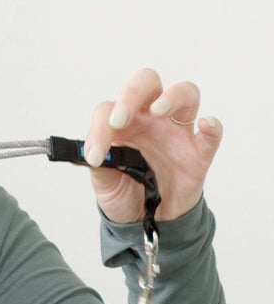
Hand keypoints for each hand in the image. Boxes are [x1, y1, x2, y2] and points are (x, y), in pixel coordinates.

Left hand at [84, 68, 222, 224]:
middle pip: (147, 83)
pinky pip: (211, 134)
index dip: (99, 128)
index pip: (109, 110)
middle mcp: (151, 120)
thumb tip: (91, 155)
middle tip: (119, 120)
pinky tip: (206, 125)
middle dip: (132, 94)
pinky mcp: (198, 153)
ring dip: (172, 97)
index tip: (95, 156)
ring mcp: (177, 133)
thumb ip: (100, 169)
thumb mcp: (105, 185)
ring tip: (159, 111)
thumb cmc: (125, 192)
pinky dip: (212, 127)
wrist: (147, 220)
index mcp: (123, 123)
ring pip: (186, 94)